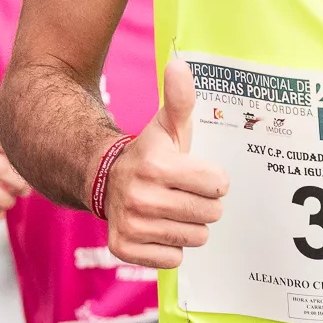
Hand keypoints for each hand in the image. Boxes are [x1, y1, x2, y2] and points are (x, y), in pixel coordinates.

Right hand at [105, 58, 226, 270]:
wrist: (104, 179)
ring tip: (171, 210)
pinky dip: (170, 247)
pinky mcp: (125, 248)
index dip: (212, 179)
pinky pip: (174, 259)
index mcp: (157, 165)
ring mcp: (132, 225)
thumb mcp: (166, 126)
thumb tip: (179, 63)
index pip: (218, 184)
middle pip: (210, 214)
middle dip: (203, 204)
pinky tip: (157, 228)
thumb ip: (179, 98)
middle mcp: (142, 197)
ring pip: (195, 238)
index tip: (195, 173)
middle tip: (183, 193)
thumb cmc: (149, 153)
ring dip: (188, 226)